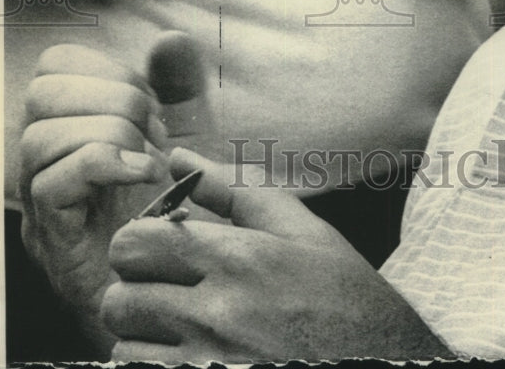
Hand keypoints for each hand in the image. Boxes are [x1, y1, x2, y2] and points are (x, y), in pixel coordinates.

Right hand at [20, 45, 169, 350]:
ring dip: (110, 132)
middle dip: (111, 97)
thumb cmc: (181, 206)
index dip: (106, 68)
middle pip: (42, 93)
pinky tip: (142, 174)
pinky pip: (52, 182)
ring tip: (148, 157)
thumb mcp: (190, 134)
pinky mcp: (54, 237)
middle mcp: (47, 159)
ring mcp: (44, 200)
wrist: (185, 282)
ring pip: (41, 136)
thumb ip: (181, 85)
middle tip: (152, 129)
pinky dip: (104, 165)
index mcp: (73, 124)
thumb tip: (170, 38)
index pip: (55, 66)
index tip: (150, 99)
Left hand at [102, 148, 451, 363]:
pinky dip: (158, 365)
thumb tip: (177, 157)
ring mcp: (210, 364)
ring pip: (126, 349)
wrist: (385, 363)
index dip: (137, 244)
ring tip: (179, 331)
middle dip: (133, 291)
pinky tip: (190, 356)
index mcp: (240, 259)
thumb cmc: (345, 298)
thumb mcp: (303, 231)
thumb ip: (234, 190)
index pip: (135, 243)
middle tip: (163, 291)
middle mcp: (220, 315)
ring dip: (144, 338)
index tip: (158, 250)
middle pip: (119, 299)